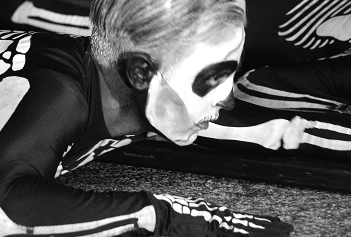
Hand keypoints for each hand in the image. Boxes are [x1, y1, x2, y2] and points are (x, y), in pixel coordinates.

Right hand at [151, 193, 292, 235]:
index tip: (275, 223)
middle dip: (270, 227)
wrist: (158, 213)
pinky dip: (253, 233)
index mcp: (215, 215)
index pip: (243, 220)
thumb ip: (206, 225)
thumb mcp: (191, 222)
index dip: (260, 222)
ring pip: (249, 227)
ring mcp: (219, 222)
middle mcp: (220, 216)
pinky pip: (238, 233)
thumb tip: (212, 222)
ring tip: (286, 230)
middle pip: (250, 223)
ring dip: (268, 230)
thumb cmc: (168, 218)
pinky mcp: (216, 228)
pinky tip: (267, 234)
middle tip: (289, 228)